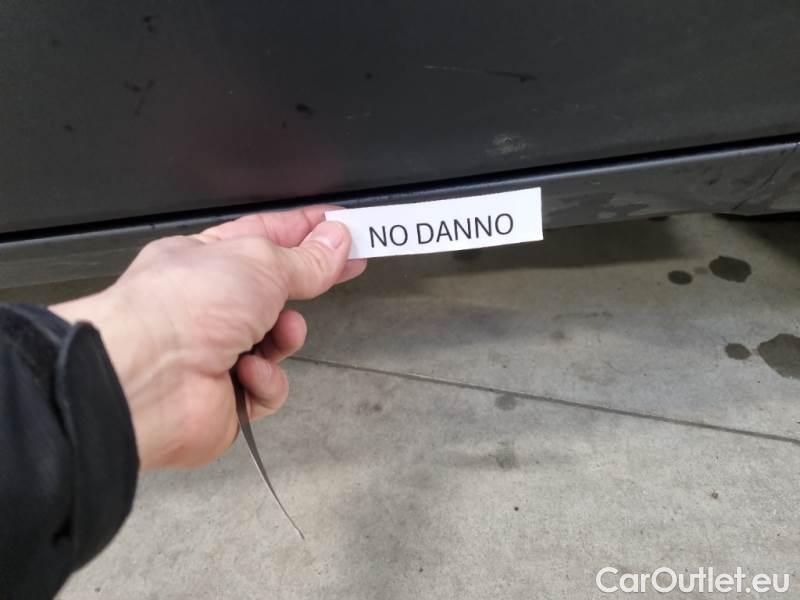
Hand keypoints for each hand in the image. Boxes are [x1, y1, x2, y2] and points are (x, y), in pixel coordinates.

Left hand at [51, 206, 365, 469]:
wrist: (148, 378)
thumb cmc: (181, 306)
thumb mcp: (259, 262)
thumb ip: (305, 258)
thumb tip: (335, 242)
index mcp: (205, 259)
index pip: (265, 237)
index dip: (305, 231)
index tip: (341, 228)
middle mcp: (209, 304)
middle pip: (276, 290)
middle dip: (308, 283)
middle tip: (346, 269)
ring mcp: (216, 351)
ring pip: (278, 340)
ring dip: (286, 335)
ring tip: (278, 332)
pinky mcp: (226, 397)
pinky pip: (268, 386)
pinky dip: (265, 379)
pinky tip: (247, 372)